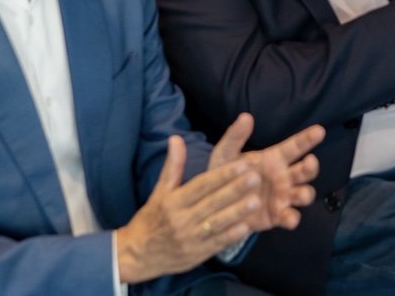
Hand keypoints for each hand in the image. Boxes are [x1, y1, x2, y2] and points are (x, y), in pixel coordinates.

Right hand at [115, 136, 261, 283]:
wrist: (137, 255)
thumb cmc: (152, 219)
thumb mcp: (159, 192)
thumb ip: (173, 166)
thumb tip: (176, 138)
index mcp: (173, 202)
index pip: (201, 185)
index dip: (222, 174)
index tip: (241, 164)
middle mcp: (181, 220)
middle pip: (212, 202)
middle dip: (234, 189)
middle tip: (255, 177)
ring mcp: (190, 239)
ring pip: (216, 223)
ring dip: (237, 213)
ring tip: (256, 201)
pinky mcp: (196, 255)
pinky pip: (216, 244)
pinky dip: (230, 236)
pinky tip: (246, 227)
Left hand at [208, 113, 322, 232]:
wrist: (215, 206)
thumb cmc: (225, 175)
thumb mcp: (225, 155)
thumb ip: (235, 137)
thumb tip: (245, 116)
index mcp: (274, 159)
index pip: (295, 146)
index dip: (307, 138)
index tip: (319, 130)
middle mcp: (283, 177)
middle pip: (305, 171)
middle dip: (311, 167)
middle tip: (310, 162)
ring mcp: (283, 197)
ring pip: (303, 194)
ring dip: (305, 194)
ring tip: (301, 194)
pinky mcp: (277, 216)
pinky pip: (290, 217)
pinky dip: (292, 218)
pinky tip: (289, 219)